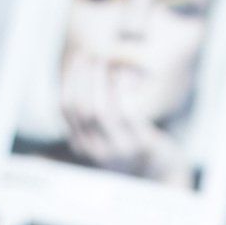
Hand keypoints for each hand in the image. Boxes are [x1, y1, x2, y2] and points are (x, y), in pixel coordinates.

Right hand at [59, 55, 190, 187]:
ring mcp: (117, 152)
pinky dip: (122, 90)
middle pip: (81, 108)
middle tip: (93, 52)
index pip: (65, 108)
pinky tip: (126, 74)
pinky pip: (127, 113)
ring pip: (100, 111)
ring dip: (101, 80)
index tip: (79, 57)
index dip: (70, 79)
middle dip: (84, 76)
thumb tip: (83, 70)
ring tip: (108, 59)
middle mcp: (95, 151)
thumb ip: (92, 111)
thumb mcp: (106, 131)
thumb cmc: (131, 143)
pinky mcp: (140, 147)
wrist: (160, 172)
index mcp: (81, 145)